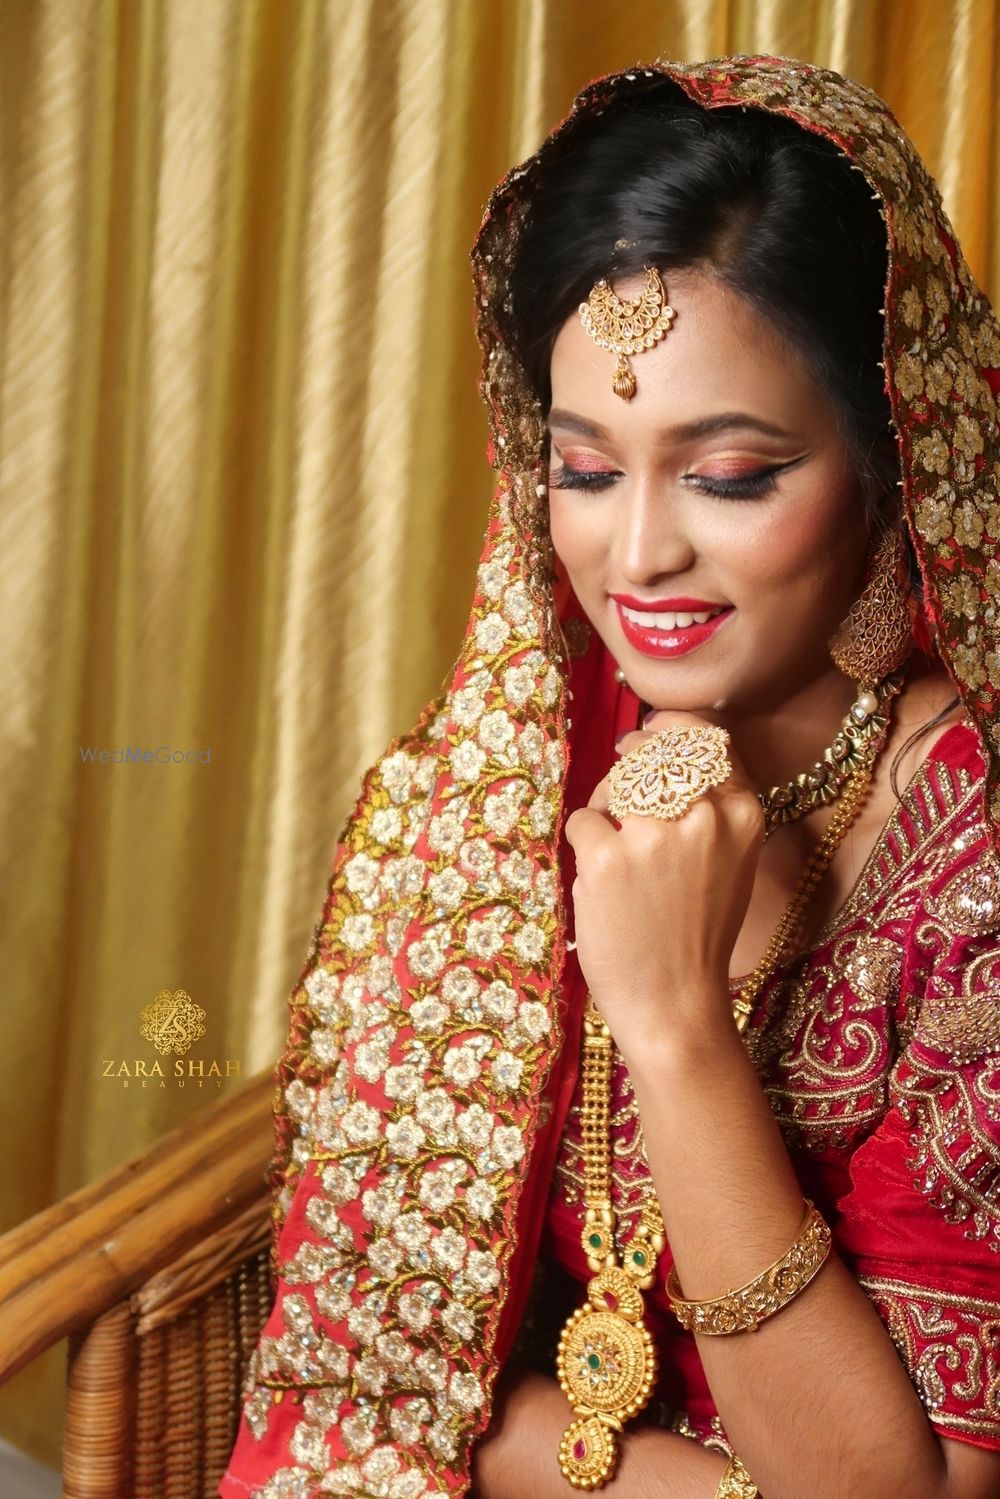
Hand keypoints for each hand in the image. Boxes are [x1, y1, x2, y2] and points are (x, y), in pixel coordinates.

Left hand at [563, 709, 764, 1058]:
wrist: (675, 1004)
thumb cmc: (698, 936)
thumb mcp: (731, 864)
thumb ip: (711, 810)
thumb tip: (658, 748)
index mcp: (743, 815)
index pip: (706, 741)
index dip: (670, 731)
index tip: (648, 734)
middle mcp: (704, 816)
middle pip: (654, 756)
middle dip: (628, 762)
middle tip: (616, 786)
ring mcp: (654, 835)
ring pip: (612, 787)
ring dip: (603, 809)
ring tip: (615, 854)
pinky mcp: (608, 857)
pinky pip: (581, 821)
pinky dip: (583, 844)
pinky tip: (599, 881)